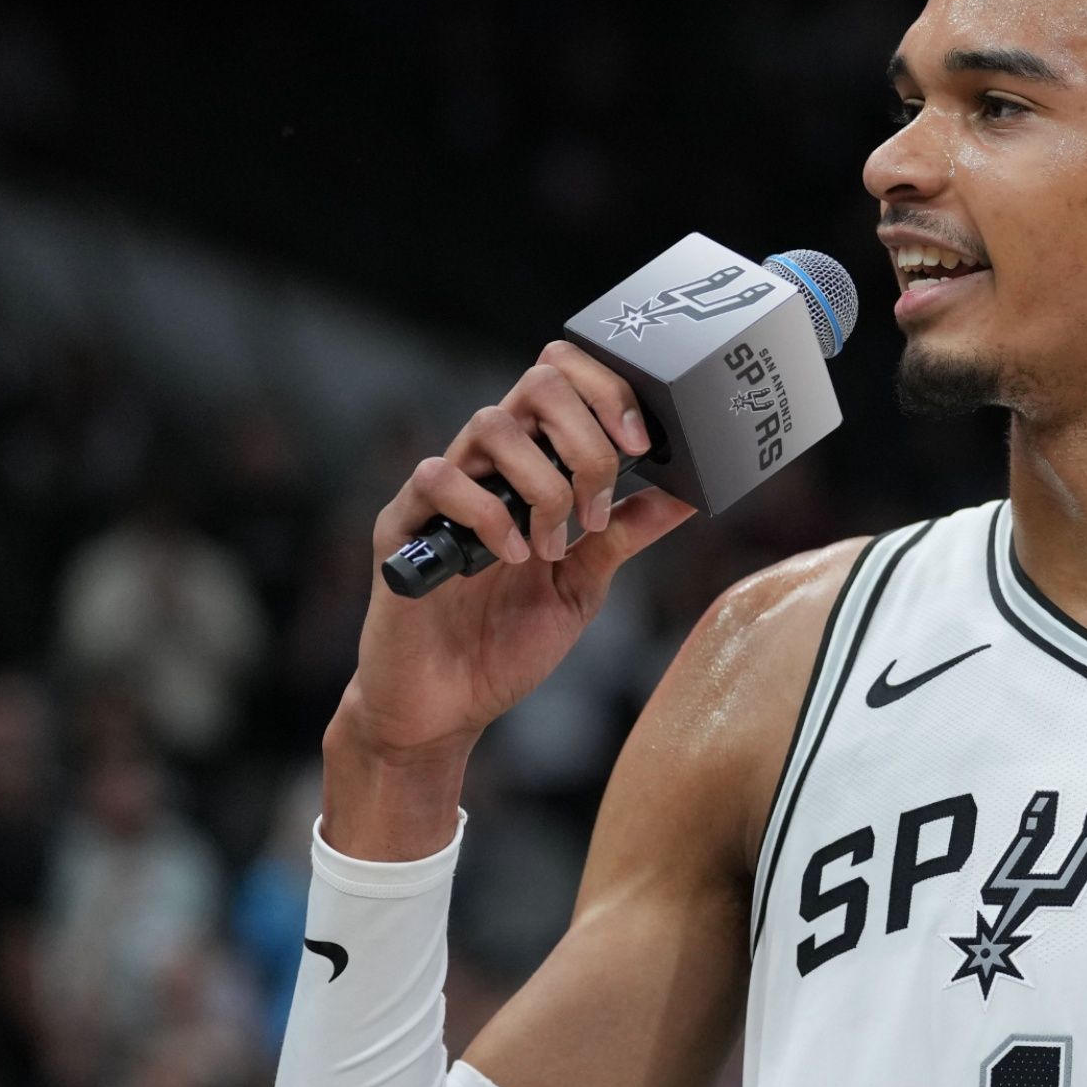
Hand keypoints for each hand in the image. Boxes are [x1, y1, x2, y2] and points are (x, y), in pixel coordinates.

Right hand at [338, 341, 694, 770]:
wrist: (444, 708)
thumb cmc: (504, 643)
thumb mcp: (584, 584)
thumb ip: (624, 534)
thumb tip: (685, 495)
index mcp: (532, 468)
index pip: (564, 379)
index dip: (609, 392)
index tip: (643, 445)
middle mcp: (487, 467)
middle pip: (537, 382)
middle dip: (586, 439)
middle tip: (597, 506)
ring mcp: (442, 492)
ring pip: (492, 424)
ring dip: (543, 485)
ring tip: (552, 547)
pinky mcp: (401, 525)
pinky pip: (438, 478)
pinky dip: (488, 513)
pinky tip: (511, 557)